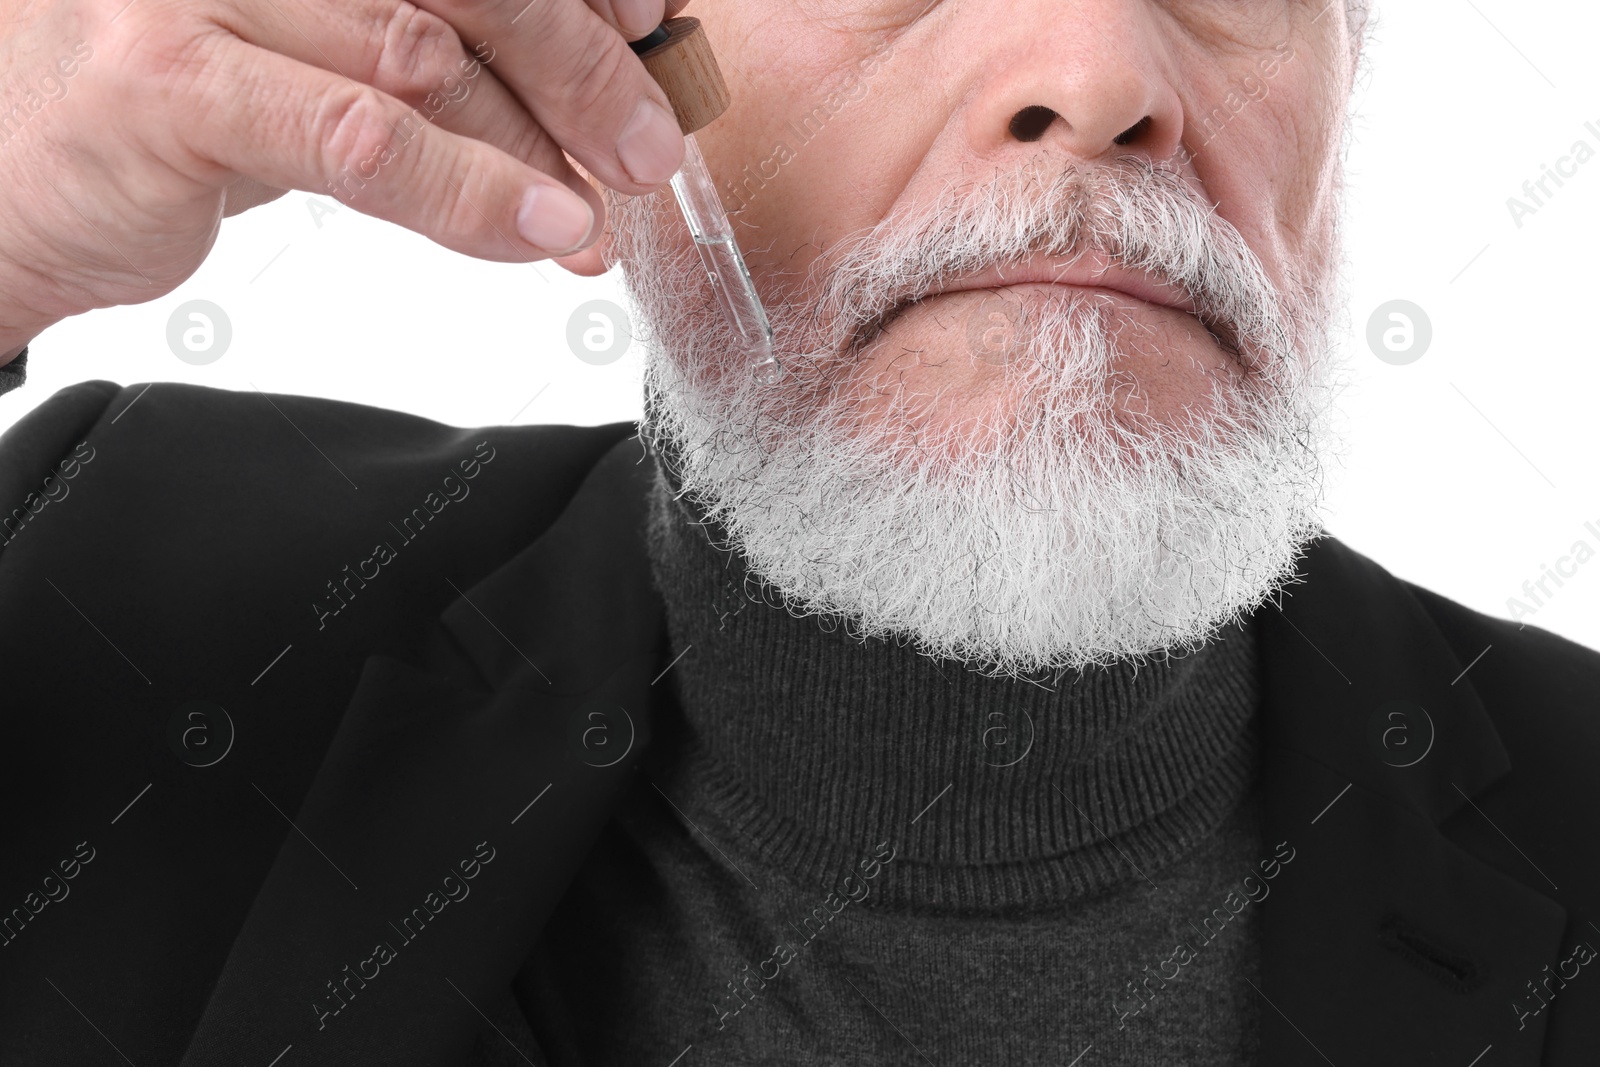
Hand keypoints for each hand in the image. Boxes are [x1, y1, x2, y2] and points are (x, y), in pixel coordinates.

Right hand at [0, 0, 689, 353]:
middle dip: (579, 61)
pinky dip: (468, 190)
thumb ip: (420, 47)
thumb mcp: (310, 51)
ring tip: (595, 215)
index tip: (654, 24)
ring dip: (535, 145)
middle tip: (649, 143)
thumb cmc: (174, 109)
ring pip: (424, 52)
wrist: (11, 181)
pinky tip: (538, 230)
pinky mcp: (168, 80)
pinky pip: (359, 135)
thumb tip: (588, 85)